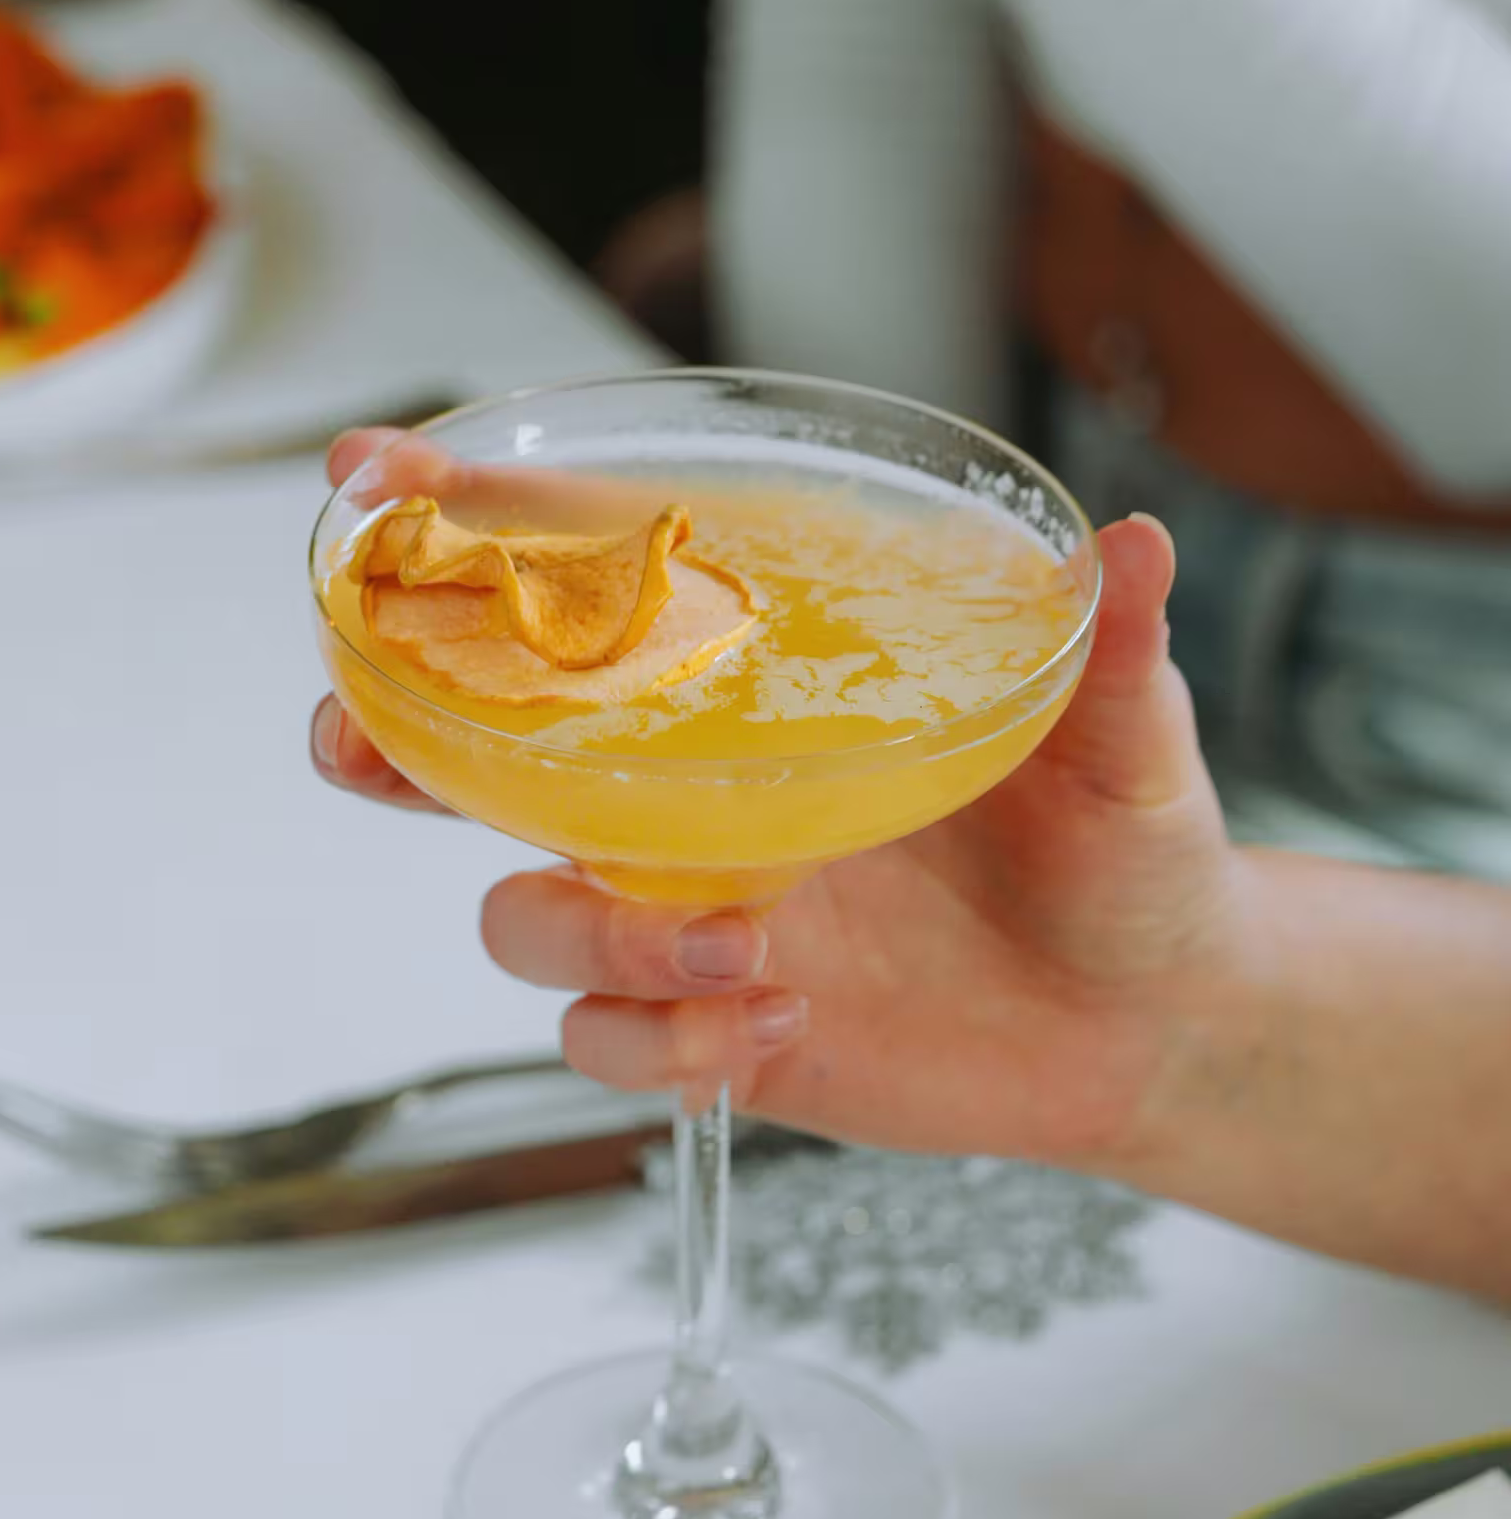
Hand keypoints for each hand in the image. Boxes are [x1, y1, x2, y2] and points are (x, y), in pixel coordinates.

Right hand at [313, 448, 1254, 1176]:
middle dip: (383, 739)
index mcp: (755, 683)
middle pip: (474, 754)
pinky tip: (781, 1016)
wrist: (1155, 1022)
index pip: (586, 585)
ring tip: (751, 934)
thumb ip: (1110, 642)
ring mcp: (687, 910)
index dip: (462, 527)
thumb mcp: (1124, 735)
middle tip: (363, 744)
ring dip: (596, 931)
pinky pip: (611, 1045)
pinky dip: (667, 1039)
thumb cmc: (1122, 850)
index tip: (372, 472)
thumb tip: (1134, 537)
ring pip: (523, 918)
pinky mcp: (711, 1027)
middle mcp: (690, 790)